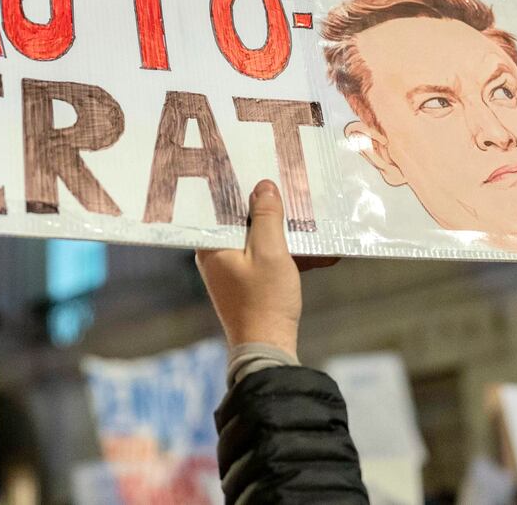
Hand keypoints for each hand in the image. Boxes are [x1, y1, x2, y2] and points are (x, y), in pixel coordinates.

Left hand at [195, 180, 337, 355]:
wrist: (267, 348)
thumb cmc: (265, 301)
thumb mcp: (270, 252)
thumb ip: (266, 217)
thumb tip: (263, 186)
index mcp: (210, 245)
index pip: (220, 204)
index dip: (240, 186)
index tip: (258, 168)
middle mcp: (214, 254)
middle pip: (238, 219)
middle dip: (262, 205)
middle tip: (282, 184)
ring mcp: (228, 269)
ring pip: (252, 236)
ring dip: (276, 228)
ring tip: (298, 211)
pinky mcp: (244, 281)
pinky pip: (261, 254)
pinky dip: (279, 249)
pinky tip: (305, 245)